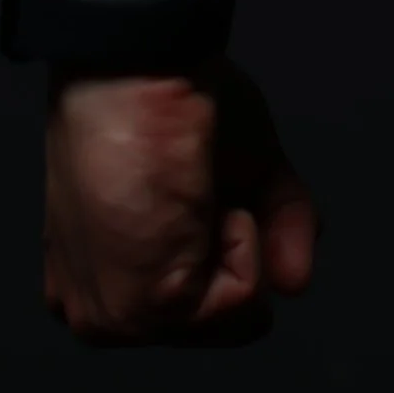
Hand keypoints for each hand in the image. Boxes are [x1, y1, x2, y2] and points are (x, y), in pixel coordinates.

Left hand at [42, 57, 317, 344]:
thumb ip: (277, 231)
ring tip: (192, 190)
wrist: (134, 69)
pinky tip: (196, 197)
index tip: (190, 189)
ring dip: (238, 241)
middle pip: (220, 324)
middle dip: (236, 253)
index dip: (221, 247)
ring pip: (236, 315)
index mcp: (100, 286)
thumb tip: (295, 284)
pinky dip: (243, 238)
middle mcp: (98, 317)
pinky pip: (242, 296)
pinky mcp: (148, 309)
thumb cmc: (171, 101)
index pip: (192, 312)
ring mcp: (120, 321)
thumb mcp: (243, 171)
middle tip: (198, 187)